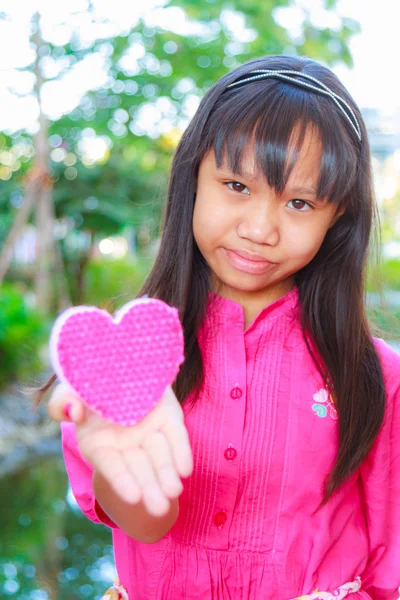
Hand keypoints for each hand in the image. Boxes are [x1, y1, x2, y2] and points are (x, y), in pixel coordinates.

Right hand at [48, 382, 192, 516]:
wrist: (121, 368)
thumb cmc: (88, 384)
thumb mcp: (70, 389)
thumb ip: (62, 401)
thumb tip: (73, 410)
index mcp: (98, 443)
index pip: (110, 465)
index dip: (121, 480)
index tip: (134, 497)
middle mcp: (125, 443)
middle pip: (139, 467)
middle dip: (149, 486)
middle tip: (160, 508)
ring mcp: (148, 431)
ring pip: (159, 455)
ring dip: (166, 473)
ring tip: (174, 491)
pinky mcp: (168, 418)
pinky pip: (176, 436)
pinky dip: (181, 452)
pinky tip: (185, 469)